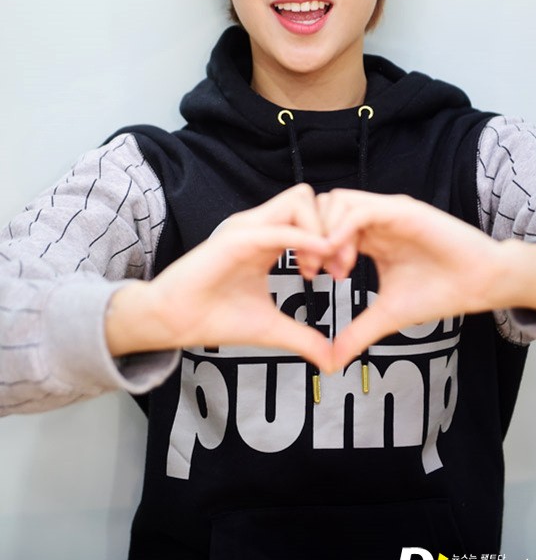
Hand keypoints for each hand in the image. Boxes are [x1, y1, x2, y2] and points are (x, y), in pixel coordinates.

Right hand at [106, 184, 333, 371]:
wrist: (171, 322)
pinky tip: (314, 265)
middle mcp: (259, 226)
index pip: (312, 216)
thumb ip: (304, 337)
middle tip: (337, 268)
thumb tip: (333, 361)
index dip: (334, 239)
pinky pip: (278, 228)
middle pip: (310, 198)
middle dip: (334, 227)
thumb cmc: (214, 319)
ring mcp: (247, 228)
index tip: (340, 273)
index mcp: (267, 239)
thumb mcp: (271, 328)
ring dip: (320, 230)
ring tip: (318, 270)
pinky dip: (304, 239)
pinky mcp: (235, 239)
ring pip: (299, 200)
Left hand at [318, 189, 535, 370]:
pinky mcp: (403, 211)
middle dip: (308, 236)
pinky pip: (360, 210)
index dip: (308, 246)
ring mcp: (388, 212)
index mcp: (369, 236)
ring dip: (325, 233)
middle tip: (314, 270)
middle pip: (322, 206)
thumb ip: (357, 332)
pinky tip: (344, 259)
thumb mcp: (387, 316)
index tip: (310, 276)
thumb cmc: (440, 293)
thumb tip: (331, 362)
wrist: (482, 284)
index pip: (323, 224)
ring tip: (336, 269)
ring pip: (336, 201)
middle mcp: (375, 218)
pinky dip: (342, 229)